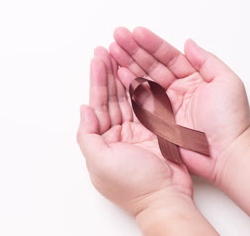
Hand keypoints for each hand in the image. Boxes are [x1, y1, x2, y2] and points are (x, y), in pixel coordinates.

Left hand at [77, 46, 193, 215]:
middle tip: (106, 50)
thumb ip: (87, 135)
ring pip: (127, 98)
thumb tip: (84, 110)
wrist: (165, 198)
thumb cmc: (133, 185)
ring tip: (119, 55)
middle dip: (107, 74)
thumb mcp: (100, 162)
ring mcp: (136, 132)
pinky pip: (146, 105)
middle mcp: (117, 135)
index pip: (97, 104)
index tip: (97, 60)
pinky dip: (141, 89)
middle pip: (110, 98)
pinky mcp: (155, 131)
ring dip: (122, 77)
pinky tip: (137, 73)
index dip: (97, 81)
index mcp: (101, 142)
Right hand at [109, 27, 249, 183]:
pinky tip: (117, 72)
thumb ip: (206, 61)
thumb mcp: (226, 82)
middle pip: (151, 65)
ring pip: (142, 79)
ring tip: (112, 50)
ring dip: (126, 63)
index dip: (151, 44)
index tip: (136, 32)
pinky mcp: (155, 121)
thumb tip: (188, 43)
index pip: (167, 56)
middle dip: (133, 50)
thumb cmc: (230, 121)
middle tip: (117, 36)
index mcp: (192, 79)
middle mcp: (176, 90)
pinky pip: (139, 99)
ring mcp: (164, 105)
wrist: (226, 154)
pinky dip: (128, 85)